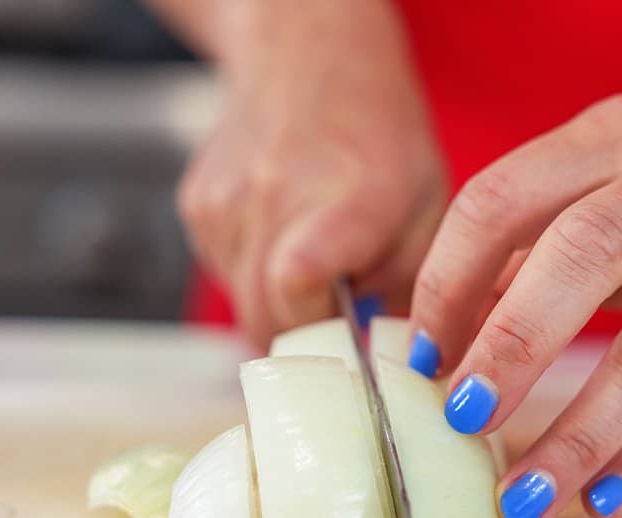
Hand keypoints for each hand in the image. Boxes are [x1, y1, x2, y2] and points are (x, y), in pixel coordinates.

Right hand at [177, 1, 445, 345]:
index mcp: (343, 202)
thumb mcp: (425, 208)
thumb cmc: (378, 133)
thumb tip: (380, 361)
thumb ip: (406, 289)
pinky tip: (280, 228)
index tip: (342, 339)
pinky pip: (224, 273)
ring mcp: (224, 204)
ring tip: (311, 253)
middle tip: (336, 318)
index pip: (298, 285)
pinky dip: (253, 271)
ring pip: (243, 304)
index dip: (316, 331)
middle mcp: (272, 199)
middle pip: (267, 321)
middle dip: (304, 337)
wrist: (308, 52)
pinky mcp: (196, 206)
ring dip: (279, 302)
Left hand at [408, 94, 621, 517]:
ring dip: (578, 436)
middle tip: (460, 418)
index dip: (447, 283)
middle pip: (577, 258)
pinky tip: (602, 499)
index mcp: (610, 138)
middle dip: (509, 347)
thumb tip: (436, 341)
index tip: (423, 358)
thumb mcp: (604, 185)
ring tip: (523, 499)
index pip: (500, 201)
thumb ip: (524, 249)